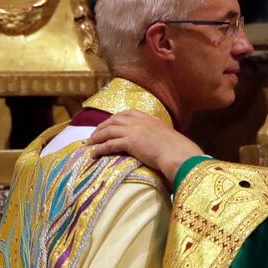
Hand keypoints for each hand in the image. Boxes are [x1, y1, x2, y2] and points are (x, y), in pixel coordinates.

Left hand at [87, 110, 203, 183]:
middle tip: (93, 134)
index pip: (127, 113)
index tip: (108, 123)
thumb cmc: (177, 149)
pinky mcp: (130, 142)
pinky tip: (93, 154)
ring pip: (109, 131)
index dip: (115, 118)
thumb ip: (158, 135)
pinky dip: (99, 149)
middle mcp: (140, 121)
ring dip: (96, 137)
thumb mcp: (167, 136)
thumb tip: (156, 143)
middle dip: (102, 126)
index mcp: (149, 118)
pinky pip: (110, 144)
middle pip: (114, 120)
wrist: (179, 153)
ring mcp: (134, 130)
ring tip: (89, 144)